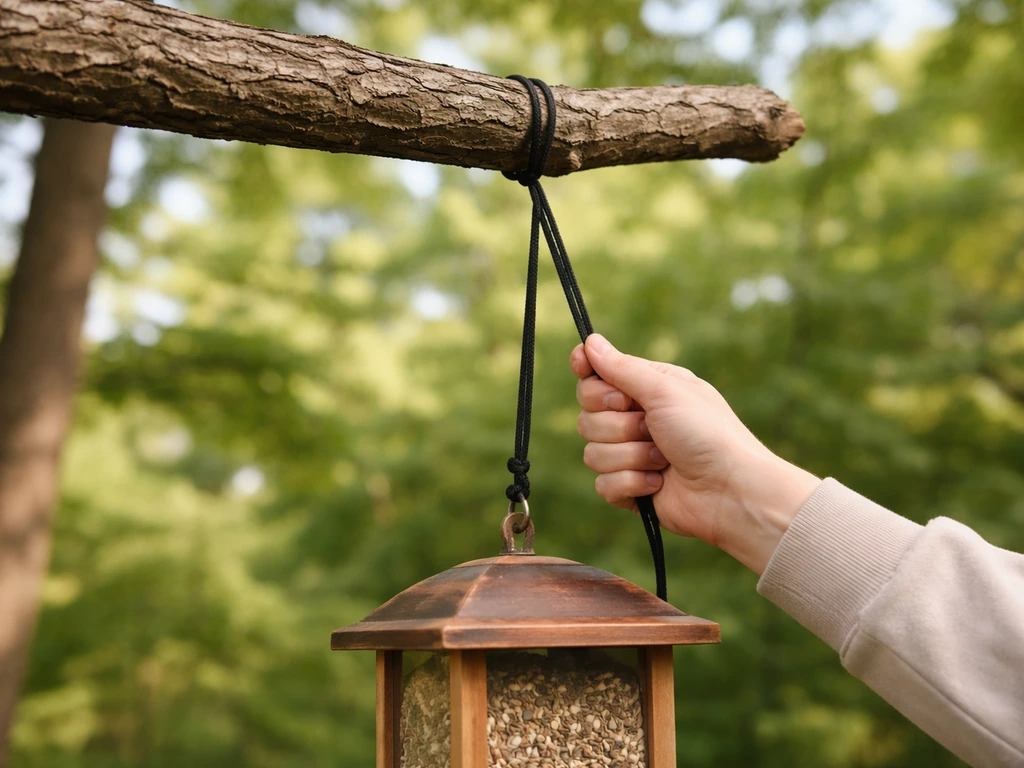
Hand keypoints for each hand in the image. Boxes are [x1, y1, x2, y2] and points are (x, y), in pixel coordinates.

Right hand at [572, 334, 819, 574]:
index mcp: (646, 389)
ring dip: (631, 456)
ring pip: (592, 453)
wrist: (731, 490)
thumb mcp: (665, 391)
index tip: (582, 366)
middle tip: (650, 425)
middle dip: (618, 424)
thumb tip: (590, 341)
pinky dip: (632, 484)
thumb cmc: (707, 433)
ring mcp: (632, 456)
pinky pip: (604, 484)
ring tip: (664, 459)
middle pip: (587, 415)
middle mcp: (635, 420)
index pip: (596, 376)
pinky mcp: (631, 489)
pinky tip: (659, 483)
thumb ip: (622, 369)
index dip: (587, 372)